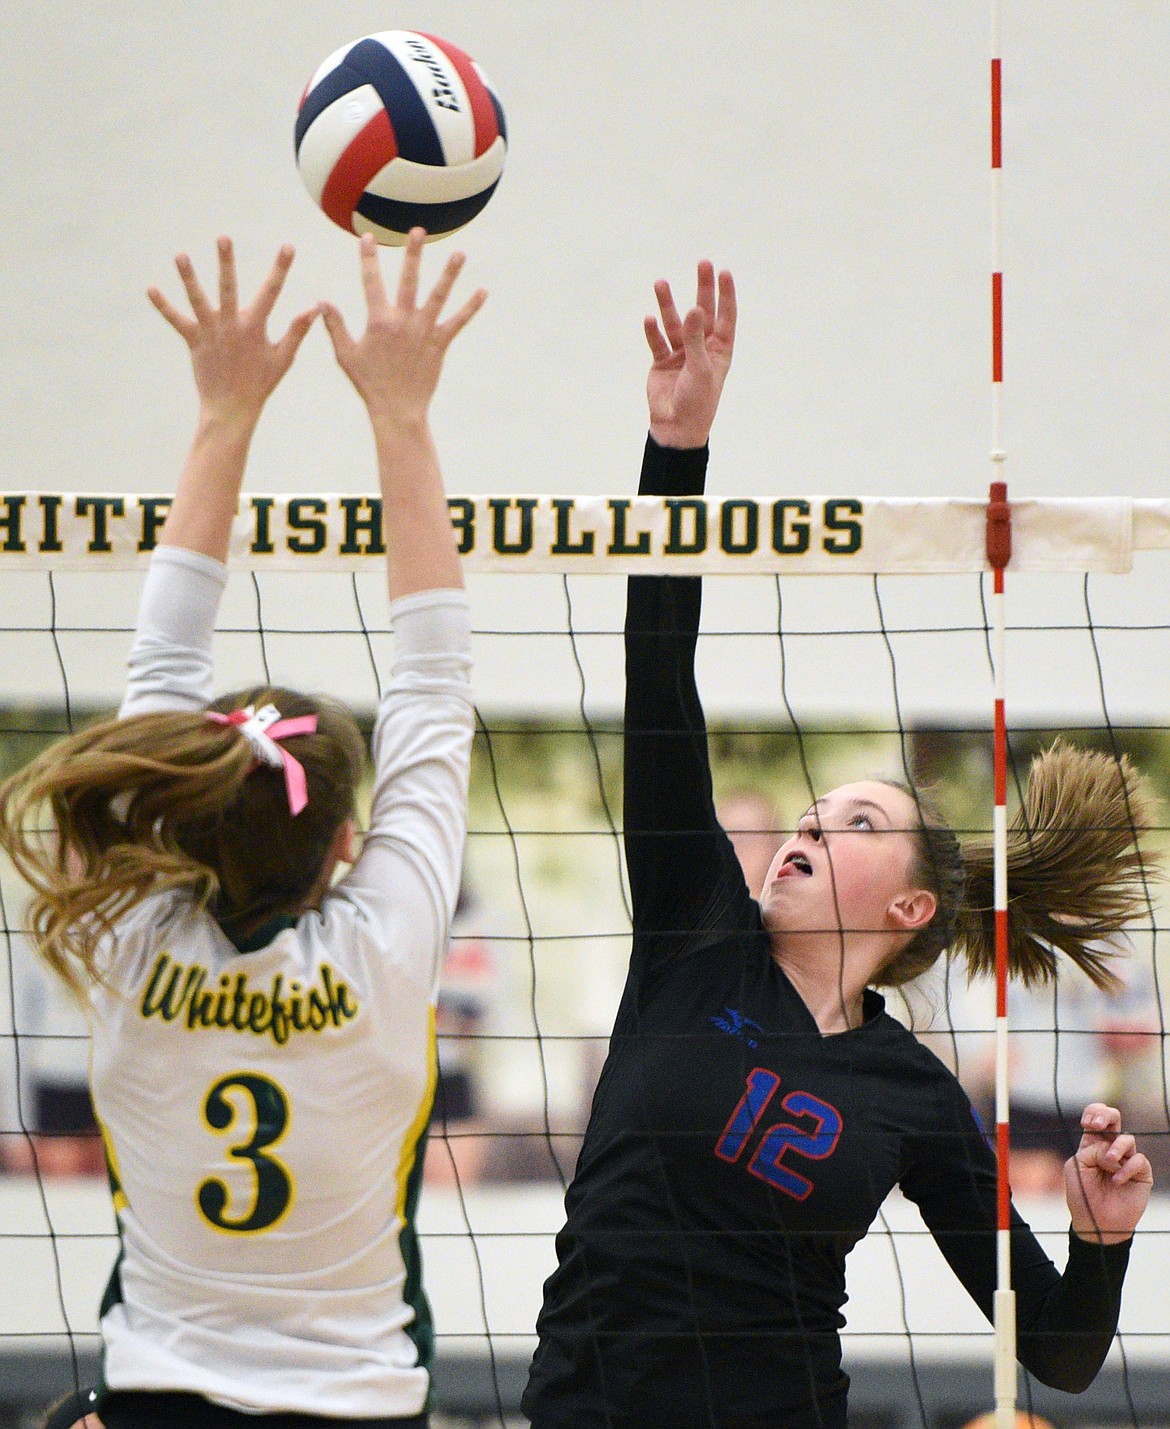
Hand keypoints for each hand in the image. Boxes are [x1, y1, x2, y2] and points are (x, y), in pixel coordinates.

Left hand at [148, 237, 317, 427]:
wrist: (232, 408)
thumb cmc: (260, 384)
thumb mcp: (284, 357)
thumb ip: (298, 330)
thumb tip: (316, 307)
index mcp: (255, 328)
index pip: (272, 292)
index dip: (281, 268)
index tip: (288, 247)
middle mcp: (231, 326)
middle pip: (228, 288)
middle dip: (226, 262)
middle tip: (223, 238)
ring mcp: (211, 333)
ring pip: (198, 301)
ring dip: (189, 278)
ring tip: (181, 255)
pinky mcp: (194, 342)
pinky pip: (176, 321)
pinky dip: (163, 306)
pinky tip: (150, 289)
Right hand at [321, 229, 486, 426]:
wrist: (396, 408)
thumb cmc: (369, 383)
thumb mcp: (346, 354)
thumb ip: (335, 325)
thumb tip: (321, 301)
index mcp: (379, 321)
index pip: (371, 282)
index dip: (368, 259)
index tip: (367, 237)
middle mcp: (403, 321)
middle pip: (409, 280)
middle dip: (413, 254)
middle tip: (418, 230)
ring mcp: (424, 331)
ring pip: (438, 296)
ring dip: (449, 274)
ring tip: (460, 253)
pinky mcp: (440, 344)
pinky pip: (458, 321)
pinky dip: (471, 307)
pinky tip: (483, 291)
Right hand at [644, 261, 735, 448]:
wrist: (676, 428)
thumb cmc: (697, 402)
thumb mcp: (701, 368)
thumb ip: (696, 338)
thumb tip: (695, 308)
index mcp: (720, 350)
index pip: (726, 316)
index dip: (725, 294)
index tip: (724, 271)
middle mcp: (701, 347)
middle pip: (703, 312)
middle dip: (703, 288)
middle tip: (703, 263)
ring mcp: (681, 354)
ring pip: (675, 323)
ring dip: (668, 304)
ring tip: (661, 283)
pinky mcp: (662, 362)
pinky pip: (657, 341)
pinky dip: (652, 331)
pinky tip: (649, 319)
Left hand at [1065, 1102, 1152, 1244]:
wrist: (1097, 1223)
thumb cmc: (1083, 1195)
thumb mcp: (1077, 1167)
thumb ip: (1091, 1151)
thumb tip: (1111, 1151)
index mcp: (1091, 1144)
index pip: (1095, 1118)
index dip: (1093, 1112)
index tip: (1088, 1123)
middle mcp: (1109, 1148)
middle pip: (1114, 1119)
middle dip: (1107, 1115)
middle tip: (1098, 1125)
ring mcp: (1126, 1159)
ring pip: (1127, 1139)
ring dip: (1116, 1148)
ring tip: (1109, 1163)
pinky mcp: (1140, 1173)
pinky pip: (1138, 1160)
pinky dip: (1127, 1168)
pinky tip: (1117, 1180)